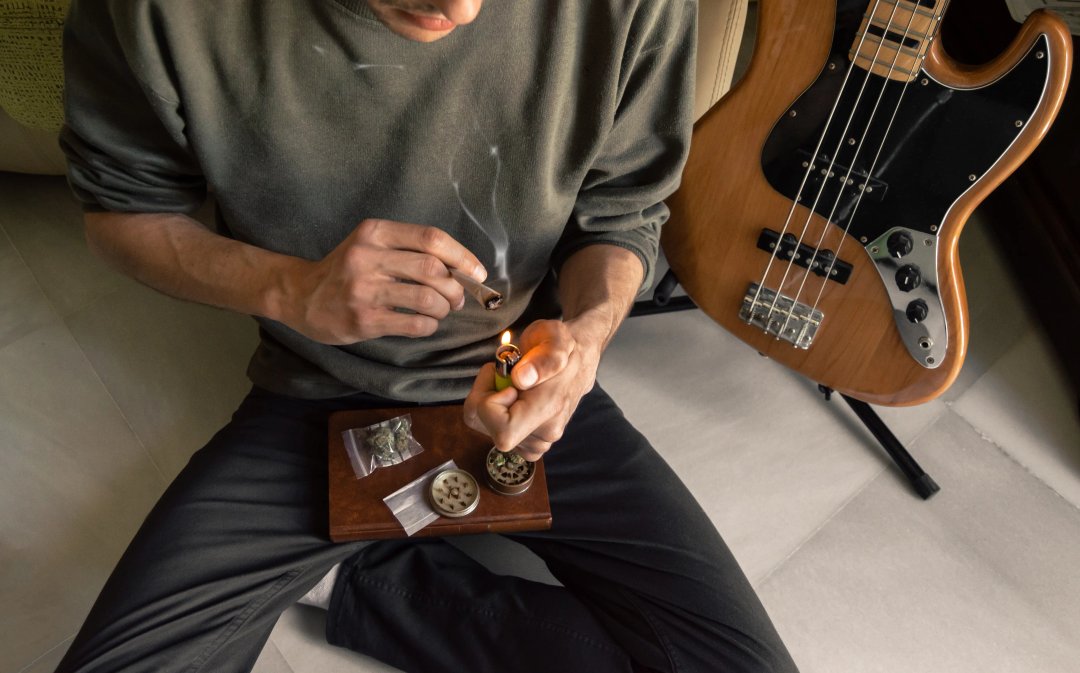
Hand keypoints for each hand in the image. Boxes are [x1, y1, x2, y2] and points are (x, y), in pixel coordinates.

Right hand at [279, 219, 485, 343]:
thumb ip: (409, 249)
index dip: (462, 256)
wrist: (302, 296)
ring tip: (442, 310)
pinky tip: (425, 322)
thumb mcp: (371, 244)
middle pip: (434, 270)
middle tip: (458, 297)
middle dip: (456, 287)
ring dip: (445, 308)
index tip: (477, 272)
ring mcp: (364, 290)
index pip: (431, 238)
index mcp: (375, 232)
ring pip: (428, 299)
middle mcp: (368, 257)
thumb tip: (462, 269)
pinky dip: (430, 325)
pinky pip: (414, 323)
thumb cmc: (347, 269)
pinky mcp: (363, 319)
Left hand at [464, 319, 601, 461]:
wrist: (576, 357)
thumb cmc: (560, 344)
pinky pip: (497, 436)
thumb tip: (522, 379)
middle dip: (486, 399)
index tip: (503, 379)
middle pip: (490, 430)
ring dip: (490, 405)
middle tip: (504, 376)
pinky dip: (495, 416)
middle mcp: (547, 432)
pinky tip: (510, 400)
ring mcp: (539, 440)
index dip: (490, 405)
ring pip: (489, 431)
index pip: (504, 431)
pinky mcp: (532, 443)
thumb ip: (543, 359)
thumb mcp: (554, 337)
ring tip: (510, 385)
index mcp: (551, 409)